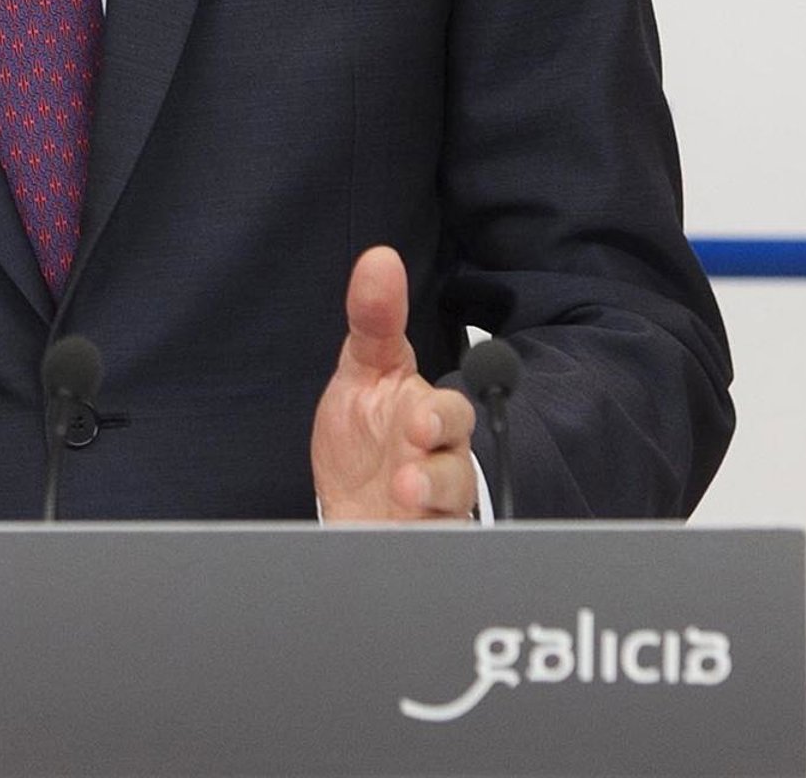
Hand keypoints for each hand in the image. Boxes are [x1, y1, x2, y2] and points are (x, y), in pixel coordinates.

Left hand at [310, 245, 477, 520]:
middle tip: (409, 464)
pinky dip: (419, 541)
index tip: (418, 417)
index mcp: (427, 418)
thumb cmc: (364, 435)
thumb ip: (374, 319)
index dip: (441, 417)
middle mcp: (437, 465)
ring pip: (452, 512)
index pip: (452, 413)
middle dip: (439, 466)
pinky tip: (398, 532)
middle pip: (459, 469)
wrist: (347, 507)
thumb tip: (380, 258)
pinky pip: (435, 548)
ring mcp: (432, 512)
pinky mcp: (420, 546)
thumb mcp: (361, 372)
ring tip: (402, 496)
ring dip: (429, 503)